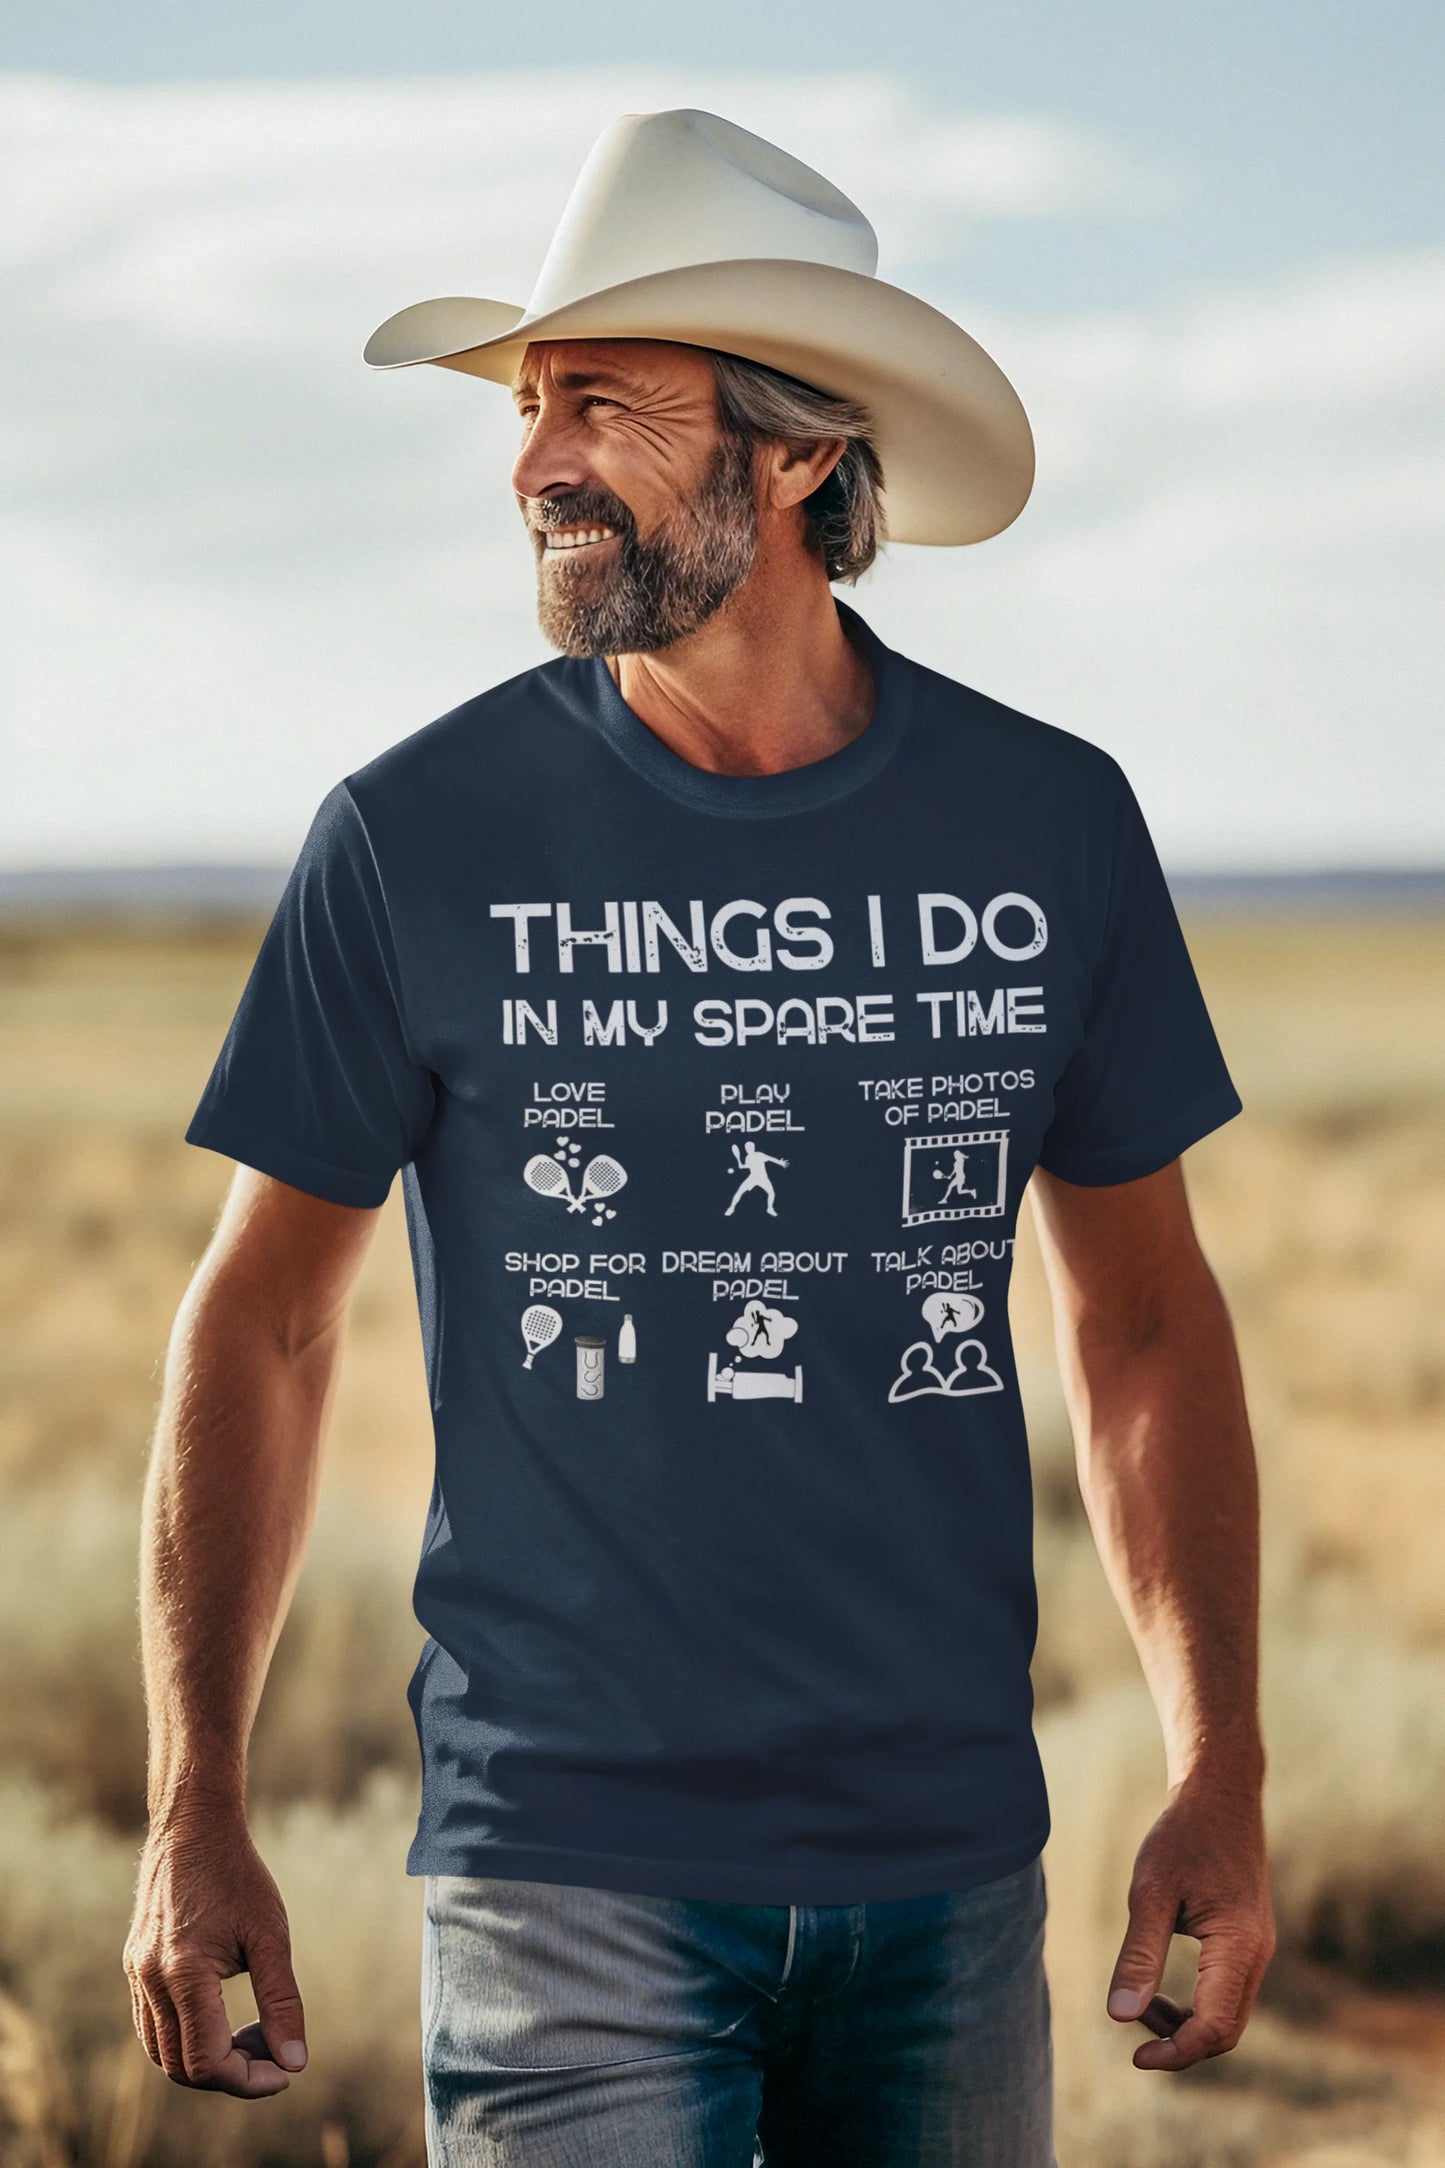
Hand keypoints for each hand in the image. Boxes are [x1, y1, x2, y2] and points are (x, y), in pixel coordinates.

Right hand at [123, 1807, 308, 2096]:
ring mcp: (137, 1975)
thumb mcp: (271, 1935)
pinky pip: (152, 2026)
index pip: (208, 2062)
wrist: (193, 1829)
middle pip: (182, 2068)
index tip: (285, 2070)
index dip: (249, 2079)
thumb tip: (295, 2063)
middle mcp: (151, 1980)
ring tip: (253, 2033)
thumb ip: (282, 2002)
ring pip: (162, 2052)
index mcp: (184, 1973)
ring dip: (207, 2060)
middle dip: (232, 2074)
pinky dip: (186, 2038)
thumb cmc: (238, 1876)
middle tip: (274, 2050)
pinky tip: (224, 2018)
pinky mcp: (134, 1967)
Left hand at [1107, 1768, 1275, 2070]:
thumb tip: (1119, 2017)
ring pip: (1227, 2016)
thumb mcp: (1150, 1892)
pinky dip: (1194, 2005)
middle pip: (1226, 2031)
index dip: (1176, 2053)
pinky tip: (1157, 1989)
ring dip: (1185, 2025)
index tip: (1135, 2058)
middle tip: (1131, 2035)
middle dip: (1179, 2043)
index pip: (1215, 2027)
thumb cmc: (1183, 1838)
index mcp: (1239, 1946)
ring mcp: (1257, 1951)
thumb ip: (1139, 1955)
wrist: (1220, 1798)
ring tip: (1140, 2001)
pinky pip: (1226, 1995)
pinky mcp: (1247, 1944)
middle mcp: (1257, 1955)